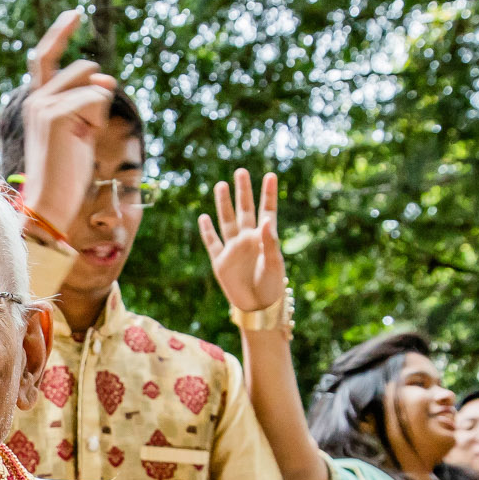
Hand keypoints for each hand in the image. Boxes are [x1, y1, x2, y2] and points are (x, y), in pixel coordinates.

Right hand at [19, 10, 117, 236]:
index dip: (61, 32)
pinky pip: (97, 99)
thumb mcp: (81, 132)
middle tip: (84, 132)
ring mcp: (45, 104)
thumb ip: (90, 102)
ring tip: (79, 142)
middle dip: (96, 96)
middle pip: (84, 69)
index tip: (76, 12)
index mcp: (36, 102)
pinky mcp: (58, 113)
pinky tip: (81, 143)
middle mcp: (36, 99)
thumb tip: (106, 78)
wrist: (49, 203)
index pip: (45, 57)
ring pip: (93, 85)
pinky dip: (97, 121)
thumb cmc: (66, 174)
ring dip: (97, 113)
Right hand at [197, 168, 285, 316]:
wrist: (257, 307)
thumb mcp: (274, 264)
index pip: (266, 210)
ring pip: (227, 221)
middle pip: (244, 210)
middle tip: (240, 172)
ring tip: (221, 185)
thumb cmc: (272, 286)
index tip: (271, 175)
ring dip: (224, 204)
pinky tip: (204, 217)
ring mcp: (233, 248)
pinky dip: (207, 230)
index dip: (268, 194)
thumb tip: (267, 220)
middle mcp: (247, 239)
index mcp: (264, 238)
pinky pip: (212, 242)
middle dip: (243, 191)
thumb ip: (270, 242)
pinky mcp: (220, 261)